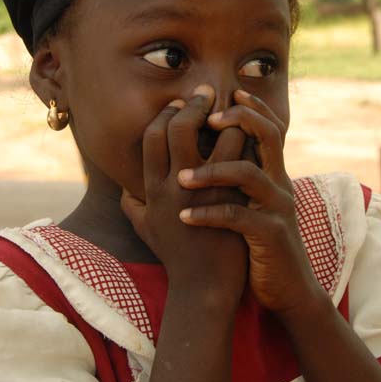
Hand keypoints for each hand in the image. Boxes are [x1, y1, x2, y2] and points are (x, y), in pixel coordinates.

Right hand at [121, 85, 248, 307]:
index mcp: (152, 190)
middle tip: (206, 91)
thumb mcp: (146, 230)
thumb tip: (126, 188)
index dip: (165, 114)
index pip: (152, 137)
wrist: (203, 290)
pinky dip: (249, 143)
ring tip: (234, 108)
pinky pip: (244, 160)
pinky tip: (255, 133)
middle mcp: (174, 187)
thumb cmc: (176, 259)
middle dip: (193, 104)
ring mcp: (205, 193)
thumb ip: (133, 205)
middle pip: (178, 129)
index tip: (179, 102)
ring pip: (216, 138)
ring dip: (226, 118)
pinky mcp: (232, 201)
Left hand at [177, 89, 322, 318]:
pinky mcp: (271, 235)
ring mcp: (277, 208)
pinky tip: (184, 218)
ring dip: (212, 170)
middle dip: (239, 119)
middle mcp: (279, 184)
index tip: (225, 92)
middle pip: (268, 135)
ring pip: (249, 173)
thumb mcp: (247, 208)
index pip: (268, 128)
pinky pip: (239, 216)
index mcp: (271, 174)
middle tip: (207, 118)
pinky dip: (209, 214)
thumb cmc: (257, 246)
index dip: (251, 107)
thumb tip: (186, 164)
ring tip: (179, 178)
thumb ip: (229, 185)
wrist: (287, 290)